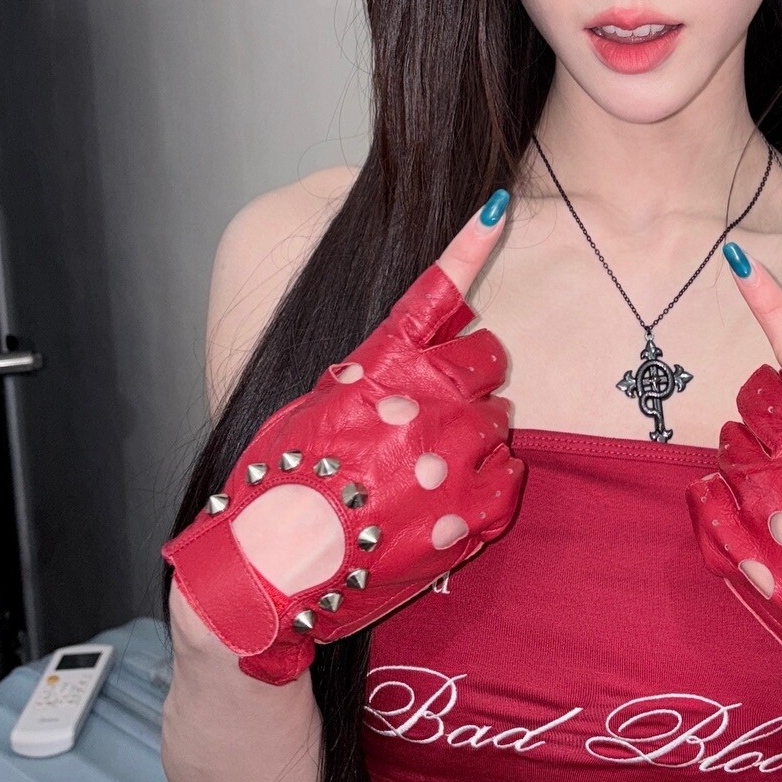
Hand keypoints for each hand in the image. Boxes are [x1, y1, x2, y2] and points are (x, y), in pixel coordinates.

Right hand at [161, 192, 523, 684]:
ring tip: (429, 466)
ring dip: (475, 432)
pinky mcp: (471, 514)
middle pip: (486, 359)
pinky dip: (490, 479)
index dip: (471, 243)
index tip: (497, 207)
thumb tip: (388, 360)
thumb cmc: (276, 487)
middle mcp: (427, 402)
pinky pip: (510, 475)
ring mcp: (454, 457)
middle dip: (467, 376)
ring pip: (501, 418)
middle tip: (436, 409)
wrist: (271, 574)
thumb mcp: (306, 406)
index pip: (437, 291)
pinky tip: (453, 496)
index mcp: (382, 366)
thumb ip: (360, 374)